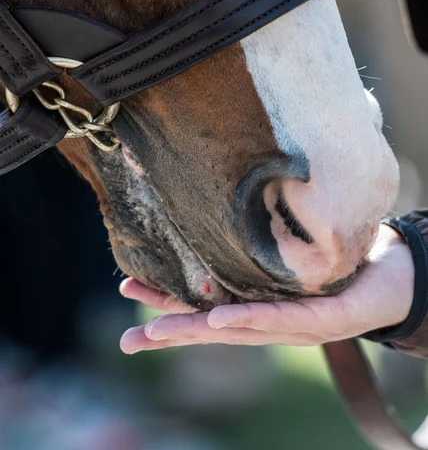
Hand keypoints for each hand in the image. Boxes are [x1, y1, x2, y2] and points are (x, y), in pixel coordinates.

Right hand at [119, 224, 414, 352]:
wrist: (394, 273)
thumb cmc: (338, 261)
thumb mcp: (290, 247)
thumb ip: (260, 239)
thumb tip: (226, 208)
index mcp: (259, 301)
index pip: (205, 301)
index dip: (167, 298)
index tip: (126, 286)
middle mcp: (272, 319)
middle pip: (212, 325)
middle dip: (169, 331)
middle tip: (127, 341)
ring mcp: (298, 324)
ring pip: (240, 330)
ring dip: (197, 331)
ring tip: (158, 331)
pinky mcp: (327, 319)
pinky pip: (285, 318)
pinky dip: (249, 319)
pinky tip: (218, 319)